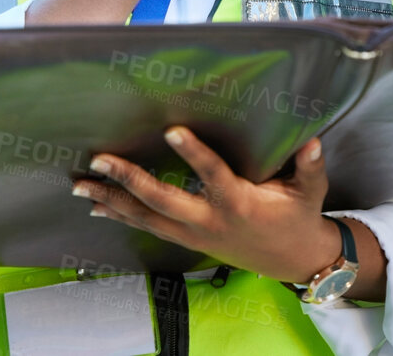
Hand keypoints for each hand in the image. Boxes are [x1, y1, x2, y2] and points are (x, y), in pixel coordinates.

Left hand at [69, 126, 341, 284]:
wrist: (292, 262)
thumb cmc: (298, 218)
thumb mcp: (310, 191)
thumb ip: (309, 165)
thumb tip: (311, 140)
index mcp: (239, 203)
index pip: (213, 176)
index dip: (194, 154)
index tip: (172, 131)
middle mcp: (209, 221)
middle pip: (163, 201)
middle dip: (129, 180)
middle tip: (101, 161)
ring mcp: (193, 234)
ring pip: (146, 217)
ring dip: (111, 200)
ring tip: (81, 185)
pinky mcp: (186, 239)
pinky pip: (146, 226)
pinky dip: (119, 215)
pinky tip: (96, 206)